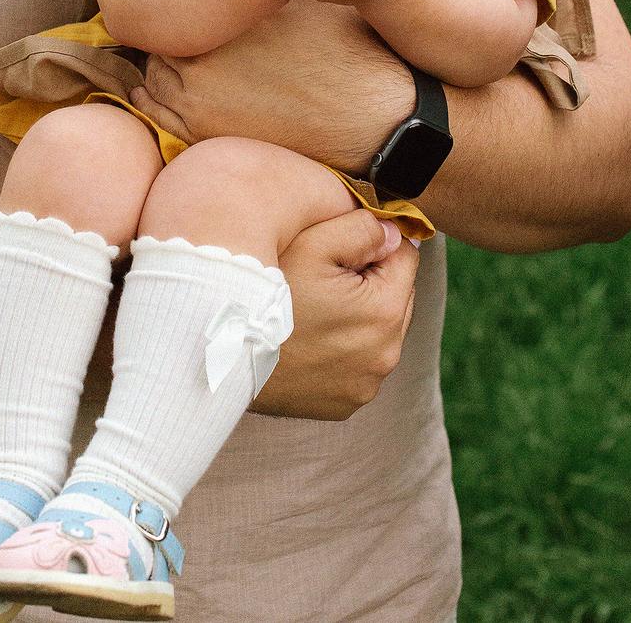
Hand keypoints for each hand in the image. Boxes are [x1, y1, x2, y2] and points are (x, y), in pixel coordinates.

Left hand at [131, 18, 416, 174]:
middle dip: (165, 41)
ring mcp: (201, 103)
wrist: (365, 115)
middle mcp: (205, 63)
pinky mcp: (208, 133)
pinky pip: (161, 117)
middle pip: (161, 46)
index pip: (177, 12)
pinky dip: (152, 103)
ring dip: (157, 71)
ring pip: (154, 81)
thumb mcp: (304, 7)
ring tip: (162, 62)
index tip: (178, 8)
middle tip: (165, 33)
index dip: (177, 10)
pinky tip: (148, 94)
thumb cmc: (338, 55)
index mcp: (226, 27)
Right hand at [252, 211, 418, 418]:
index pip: (407, 258)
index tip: (343, 248)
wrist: (224, 355)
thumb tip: (394, 233)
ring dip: (360, 315)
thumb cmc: (266, 294)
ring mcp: (367, 384)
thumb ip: (363, 228)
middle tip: (323, 277)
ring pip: (380, 330)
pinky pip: (361, 362)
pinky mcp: (347, 402)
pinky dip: (345, 347)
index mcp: (385, 311)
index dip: (376, 244)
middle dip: (370, 280)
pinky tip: (311, 337)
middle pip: (397, 296)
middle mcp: (386, 355)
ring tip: (314, 308)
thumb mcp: (312, 242)